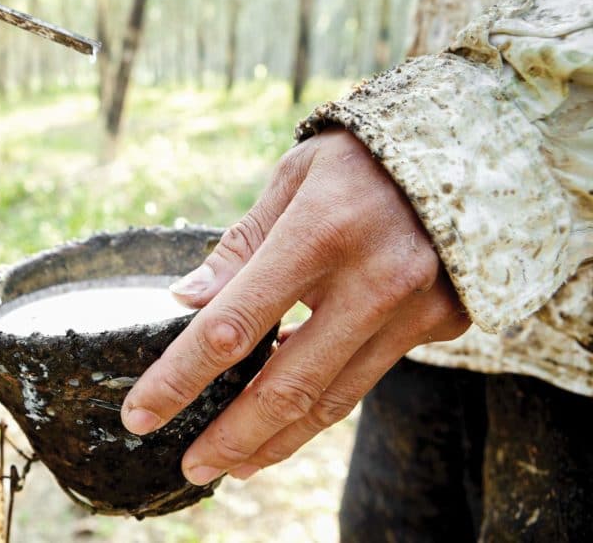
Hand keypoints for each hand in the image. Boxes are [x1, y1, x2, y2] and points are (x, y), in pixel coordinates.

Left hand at [120, 129, 469, 484]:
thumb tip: (187, 302)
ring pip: (332, 399)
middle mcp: (373, 279)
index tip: (140, 413)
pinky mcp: (440, 323)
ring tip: (234, 464)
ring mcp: (413, 308)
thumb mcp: (292, 180)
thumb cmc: (361, 156)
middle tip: (191, 466)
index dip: (180, 378)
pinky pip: (365, 376)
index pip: (233, 325)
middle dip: (229, 435)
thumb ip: (241, 247)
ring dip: (277, 440)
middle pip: (286, 385)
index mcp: (320, 232)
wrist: (471, 145)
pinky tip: (284, 419)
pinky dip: (321, 405)